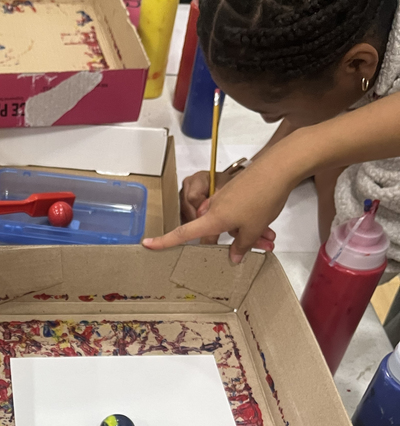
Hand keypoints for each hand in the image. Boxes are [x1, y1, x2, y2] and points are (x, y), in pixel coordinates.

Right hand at [145, 156, 288, 262]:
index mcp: (212, 218)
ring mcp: (225, 198)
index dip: (164, 241)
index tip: (147, 244)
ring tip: (270, 237)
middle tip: (262, 246)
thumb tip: (233, 257)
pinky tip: (268, 224)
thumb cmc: (262, 198)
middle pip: (216, 231)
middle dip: (237, 242)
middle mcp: (214, 207)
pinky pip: (239, 212)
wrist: (279, 167)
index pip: (184, 233)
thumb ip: (241, 246)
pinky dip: (252, 220)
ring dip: (250, 231)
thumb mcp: (253, 228)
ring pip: (232, 222)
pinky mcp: (236, 191)